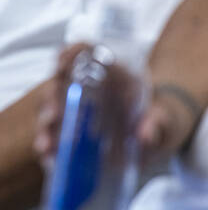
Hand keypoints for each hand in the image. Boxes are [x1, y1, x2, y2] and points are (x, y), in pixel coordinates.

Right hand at [36, 44, 193, 169]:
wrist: (158, 134)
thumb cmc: (162, 120)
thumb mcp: (165, 119)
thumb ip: (156, 124)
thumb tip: (144, 136)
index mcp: (109, 74)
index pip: (84, 52)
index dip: (70, 53)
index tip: (61, 61)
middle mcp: (87, 86)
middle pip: (59, 81)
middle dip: (51, 98)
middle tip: (53, 117)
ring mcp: (75, 107)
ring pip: (51, 108)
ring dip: (45, 125)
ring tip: (45, 146)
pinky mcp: (71, 129)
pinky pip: (53, 133)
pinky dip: (48, 144)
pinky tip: (48, 157)